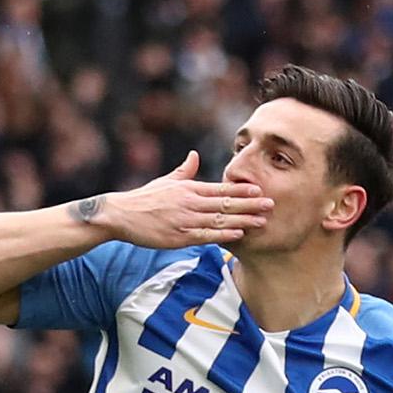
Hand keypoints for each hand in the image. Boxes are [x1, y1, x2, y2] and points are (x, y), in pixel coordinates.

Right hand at [94, 153, 271, 249]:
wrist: (121, 215)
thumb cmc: (143, 199)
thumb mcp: (165, 181)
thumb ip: (184, 171)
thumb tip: (193, 155)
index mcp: (189, 189)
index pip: (221, 189)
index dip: (241, 189)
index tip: (259, 189)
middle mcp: (190, 203)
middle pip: (226, 203)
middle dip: (250, 204)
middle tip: (271, 204)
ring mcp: (185, 220)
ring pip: (220, 219)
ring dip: (243, 220)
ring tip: (262, 220)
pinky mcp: (178, 237)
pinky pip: (206, 235)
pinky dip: (223, 234)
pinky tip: (238, 233)